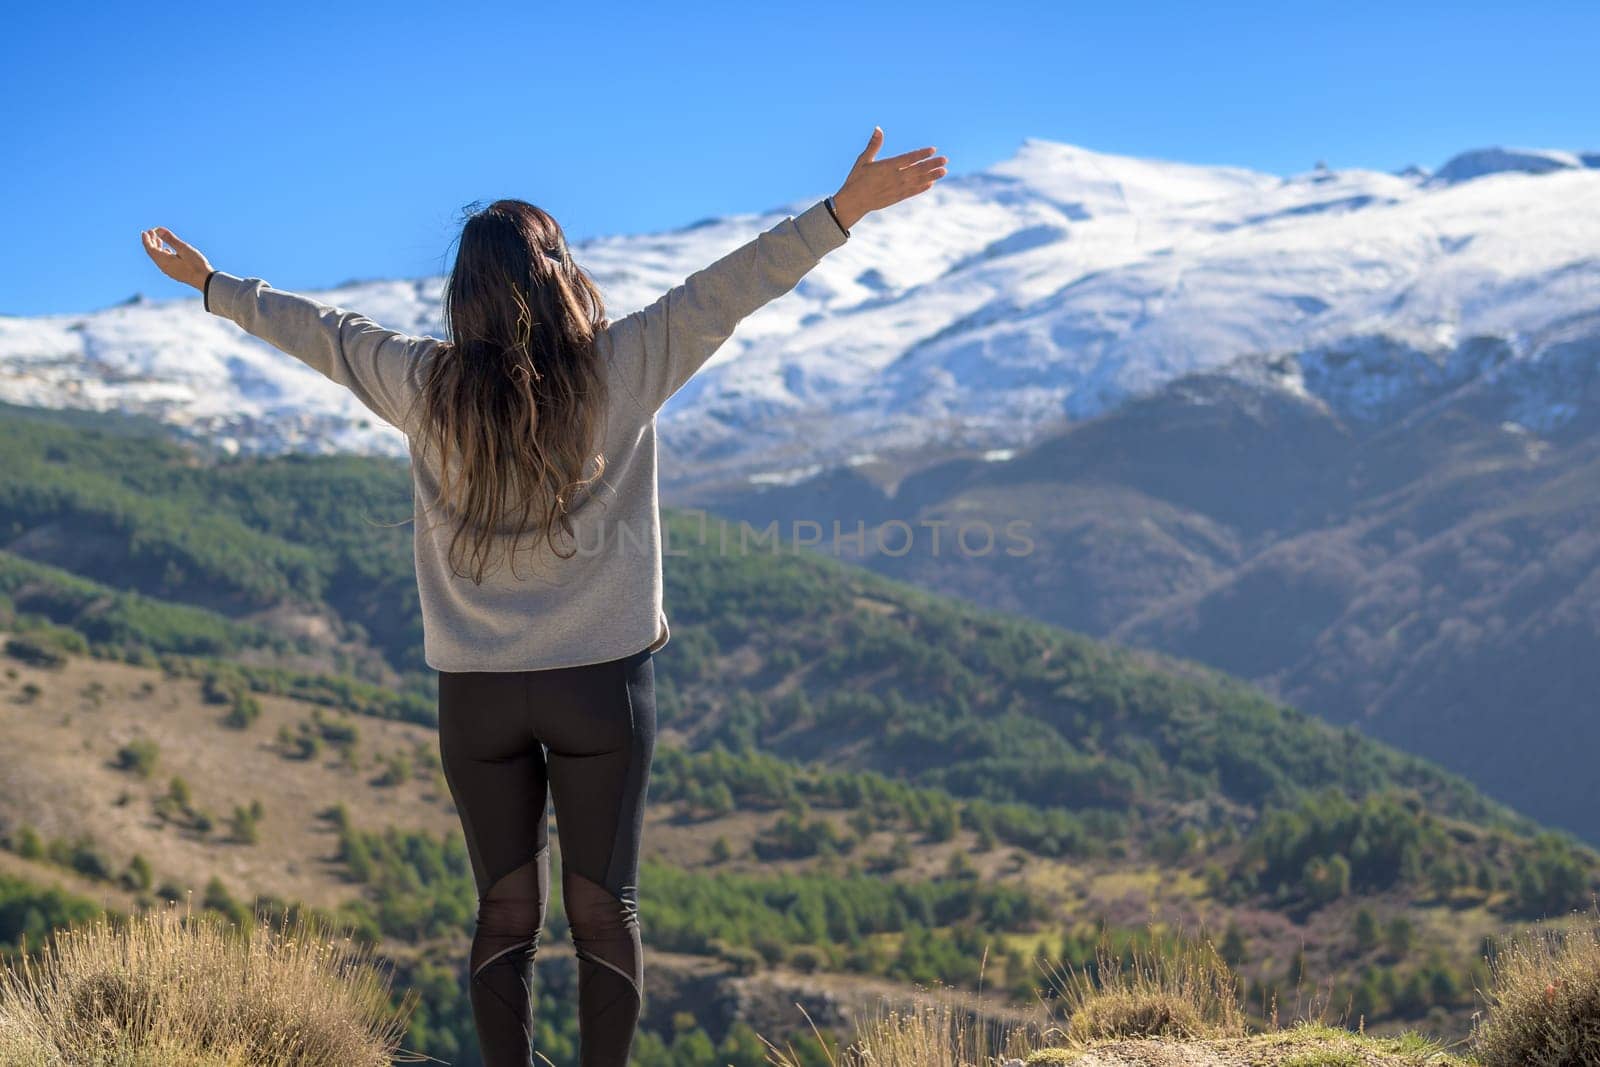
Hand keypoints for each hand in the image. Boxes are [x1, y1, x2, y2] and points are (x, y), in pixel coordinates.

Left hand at [140, 226, 214, 290]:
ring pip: (158, 257)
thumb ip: (170, 239)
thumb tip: (158, 230)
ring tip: (158, 239)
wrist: (206, 281)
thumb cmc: (196, 264)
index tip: (146, 231)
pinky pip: (164, 262)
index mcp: (164, 261)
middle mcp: (164, 267)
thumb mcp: (184, 248)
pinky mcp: (175, 273)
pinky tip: (167, 250)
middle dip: (151, 242)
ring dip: (157, 247)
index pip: (150, 249)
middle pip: (153, 253)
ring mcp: (169, 271)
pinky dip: (163, 253)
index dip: (146, 240)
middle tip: (151, 232)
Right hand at [831, 127, 947, 229]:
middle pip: (917, 169)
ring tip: (944, 171)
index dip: (921, 154)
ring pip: (917, 181)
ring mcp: (896, 188)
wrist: (853, 202)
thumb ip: (873, 145)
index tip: (933, 150)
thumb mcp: (863, 160)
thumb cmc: (856, 179)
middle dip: (932, 164)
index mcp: (886, 166)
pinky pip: (912, 192)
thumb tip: (878, 128)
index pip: (908, 158)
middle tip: (945, 160)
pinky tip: (931, 183)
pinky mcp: (896, 197)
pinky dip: (921, 187)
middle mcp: (894, 178)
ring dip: (931, 176)